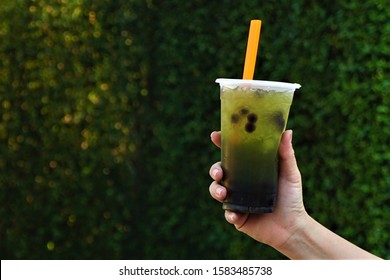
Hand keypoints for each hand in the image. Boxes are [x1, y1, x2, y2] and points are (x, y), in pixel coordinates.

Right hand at [209, 130, 307, 249]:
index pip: (232, 154)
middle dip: (214, 169)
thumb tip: (287, 131)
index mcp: (249, 169)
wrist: (292, 227)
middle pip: (219, 171)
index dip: (221, 143)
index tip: (214, 135)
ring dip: (216, 190)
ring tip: (224, 194)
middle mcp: (240, 182)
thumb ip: (286, 154)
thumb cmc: (292, 197)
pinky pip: (227, 212)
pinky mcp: (237, 215)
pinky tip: (235, 214)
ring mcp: (236, 199)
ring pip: (217, 190)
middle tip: (219, 172)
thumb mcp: (290, 173)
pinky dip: (229, 213)